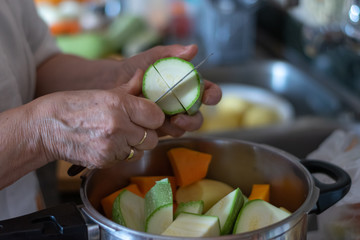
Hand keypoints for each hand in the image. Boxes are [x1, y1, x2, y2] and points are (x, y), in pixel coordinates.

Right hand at [35, 70, 163, 167]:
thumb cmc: (71, 106)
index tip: (148, 115)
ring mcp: (112, 147)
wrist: (44, 128)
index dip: (154, 116)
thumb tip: (142, 76)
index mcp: (119, 105)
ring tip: (119, 135)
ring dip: (134, 145)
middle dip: (147, 133)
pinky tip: (107, 144)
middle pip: (153, 138)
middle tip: (134, 127)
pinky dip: (120, 154)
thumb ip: (127, 88)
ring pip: (140, 151)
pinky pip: (124, 159)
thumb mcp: (101, 92)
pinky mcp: (104, 162)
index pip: (156, 116)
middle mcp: (118, 127)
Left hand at [118, 44, 221, 136]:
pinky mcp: (160, 127)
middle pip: (199, 115)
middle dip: (195, 119)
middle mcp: (182, 102)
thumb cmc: (134, 67)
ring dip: (183, 126)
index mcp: (187, 86)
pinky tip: (156, 125)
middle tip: (182, 116)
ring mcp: (172, 116)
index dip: (213, 95)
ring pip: (187, 127)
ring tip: (171, 122)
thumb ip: (171, 53)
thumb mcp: (153, 57)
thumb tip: (193, 49)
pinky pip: (170, 133)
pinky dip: (167, 130)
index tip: (208, 97)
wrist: (113, 83)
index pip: (208, 91)